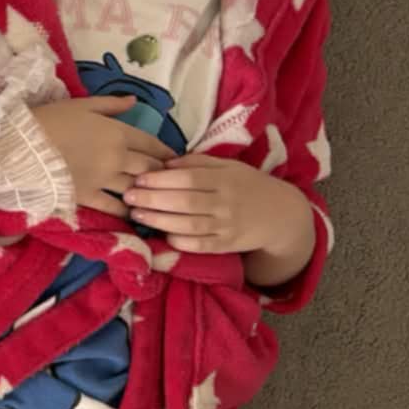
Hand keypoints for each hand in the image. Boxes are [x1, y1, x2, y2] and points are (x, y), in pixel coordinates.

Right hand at [33, 95, 176, 213]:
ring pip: (136, 188)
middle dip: (162, 174)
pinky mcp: (88, 197)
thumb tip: (134, 101)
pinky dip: (126, 212)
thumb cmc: (48, 119)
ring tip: (154, 199)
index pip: (151, 143)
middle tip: (170, 181)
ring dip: (147, 194)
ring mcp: (104, 179)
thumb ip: (110, 104)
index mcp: (117, 132)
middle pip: (150, 168)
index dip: (165, 152)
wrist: (18, 146)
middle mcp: (117, 157)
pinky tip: (132, 215)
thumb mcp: (81, 105)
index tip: (174, 159)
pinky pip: (114, 208)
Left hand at [124, 154, 314, 258]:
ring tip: (136, 215)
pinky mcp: (227, 246)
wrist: (280, 215)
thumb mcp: (228, 166)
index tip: (138, 178)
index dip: (161, 179)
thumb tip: (165, 162)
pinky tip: (162, 236)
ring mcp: (227, 226)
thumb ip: (198, 162)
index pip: (189, 178)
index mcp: (225, 179)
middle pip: (185, 202)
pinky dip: (180, 242)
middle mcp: (226, 202)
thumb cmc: (246, 185)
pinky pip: (201, 246)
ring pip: (189, 225)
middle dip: (153, 199)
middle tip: (128, 196)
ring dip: (160, 221)